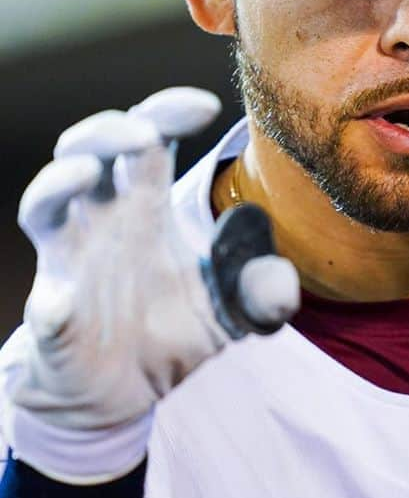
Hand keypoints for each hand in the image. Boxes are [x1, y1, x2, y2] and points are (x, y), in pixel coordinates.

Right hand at [2, 88, 298, 483]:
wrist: (130, 392)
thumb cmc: (178, 330)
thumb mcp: (236, 308)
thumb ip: (262, 287)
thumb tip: (274, 261)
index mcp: (147, 206)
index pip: (151, 140)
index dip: (169, 112)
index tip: (205, 105)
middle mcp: (103, 221)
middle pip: (88, 151)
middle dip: (109, 131)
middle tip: (144, 134)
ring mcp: (71, 263)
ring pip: (45, 205)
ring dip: (58, 184)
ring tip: (86, 174)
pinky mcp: (56, 318)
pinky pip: (46, 306)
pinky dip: (52, 305)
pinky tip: (63, 303)